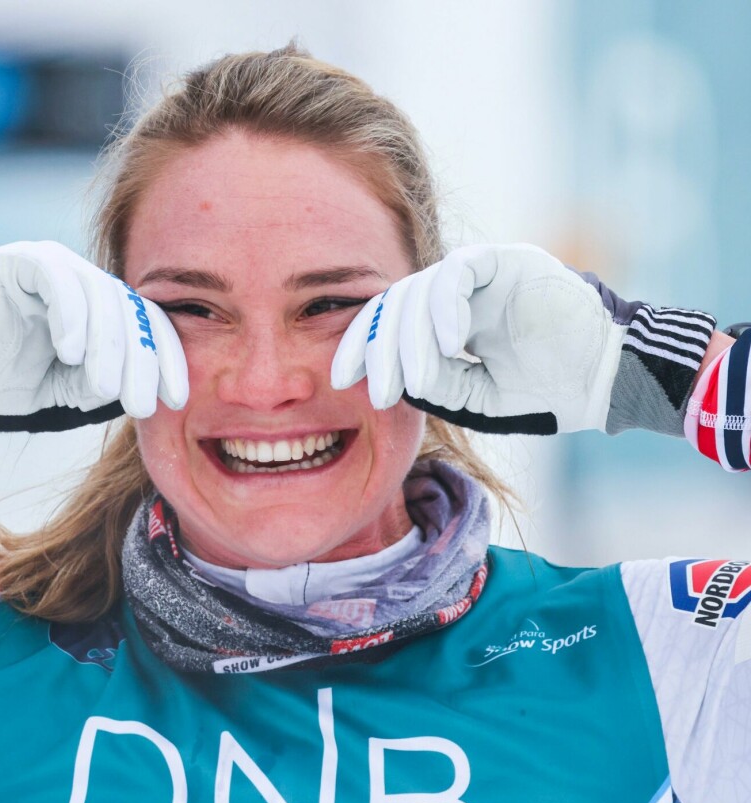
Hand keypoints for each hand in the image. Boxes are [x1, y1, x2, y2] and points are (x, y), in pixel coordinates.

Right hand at [0, 241, 187, 430]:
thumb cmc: (3, 385)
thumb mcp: (68, 393)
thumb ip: (105, 385)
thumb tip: (143, 385)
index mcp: (101, 311)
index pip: (147, 325)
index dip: (166, 360)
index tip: (175, 399)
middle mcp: (83, 282)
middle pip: (131, 312)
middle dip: (141, 361)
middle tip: (142, 404)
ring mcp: (53, 267)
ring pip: (101, 296)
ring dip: (108, 347)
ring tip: (105, 388)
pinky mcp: (18, 261)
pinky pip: (58, 280)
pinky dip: (70, 315)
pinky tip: (70, 351)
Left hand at [330, 244, 626, 434]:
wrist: (606, 379)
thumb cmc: (546, 392)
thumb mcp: (475, 397)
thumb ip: (435, 385)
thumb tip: (393, 376)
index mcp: (444, 321)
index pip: (389, 322)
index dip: (361, 346)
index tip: (342, 380)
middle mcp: (455, 292)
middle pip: (394, 305)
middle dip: (378, 350)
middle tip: (375, 393)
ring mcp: (479, 273)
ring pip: (419, 290)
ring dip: (411, 339)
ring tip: (412, 380)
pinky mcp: (505, 260)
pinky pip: (458, 272)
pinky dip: (447, 307)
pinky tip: (451, 344)